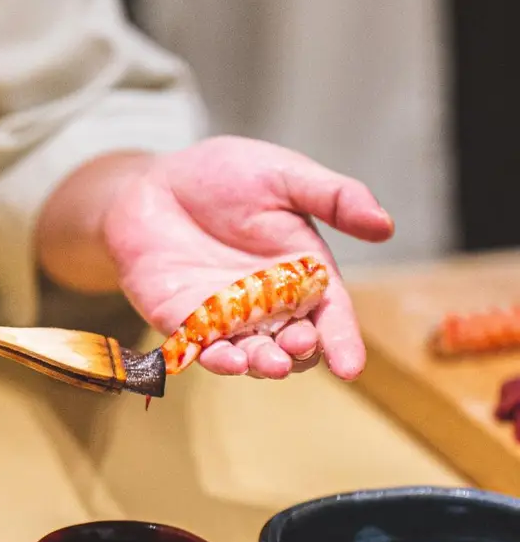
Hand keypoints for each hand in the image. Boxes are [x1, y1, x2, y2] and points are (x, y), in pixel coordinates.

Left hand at [101, 137, 393, 379]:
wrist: (155, 182)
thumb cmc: (222, 175)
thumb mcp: (284, 175)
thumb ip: (333, 198)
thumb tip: (386, 225)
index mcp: (300, 273)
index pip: (329, 315)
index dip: (342, 341)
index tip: (351, 366)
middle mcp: (266, 304)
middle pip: (292, 344)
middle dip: (299, 353)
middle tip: (300, 347)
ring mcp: (224, 316)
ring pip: (250, 353)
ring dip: (261, 363)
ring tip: (270, 363)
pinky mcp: (183, 320)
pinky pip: (201, 346)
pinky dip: (213, 356)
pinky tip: (225, 358)